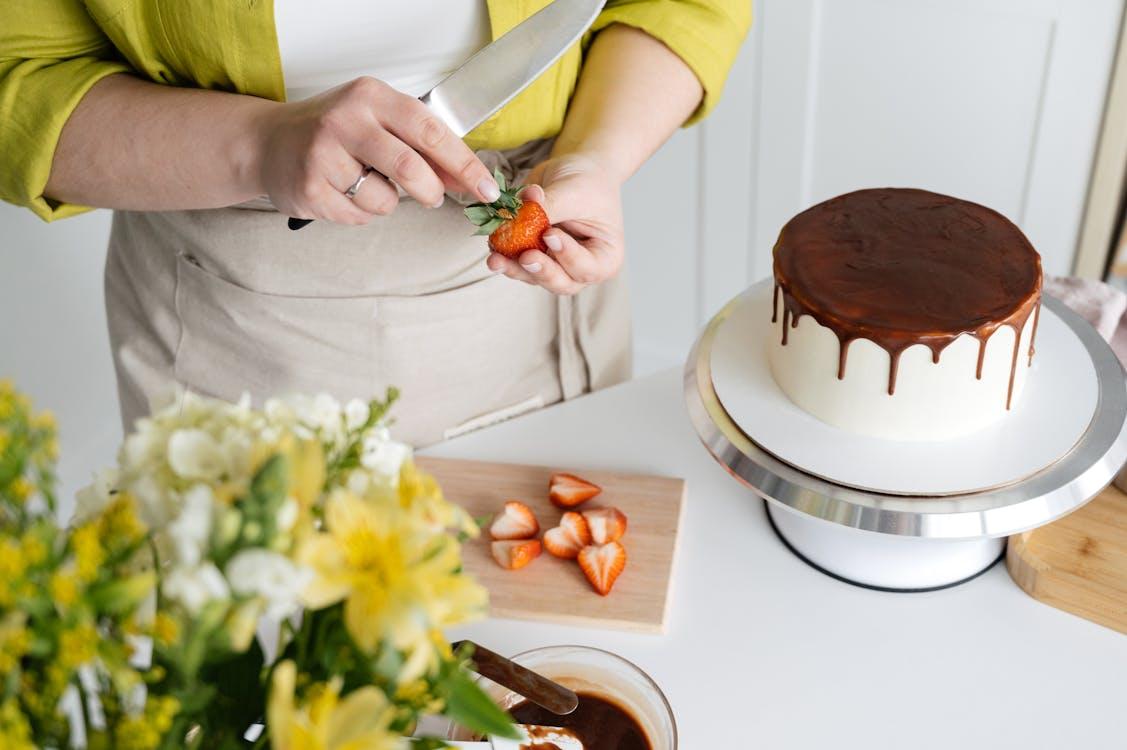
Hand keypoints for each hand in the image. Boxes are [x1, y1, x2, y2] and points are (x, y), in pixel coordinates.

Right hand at [256, 77, 499, 223]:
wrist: (268, 142)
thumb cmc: (333, 131)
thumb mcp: (379, 121)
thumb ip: (423, 146)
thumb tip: (469, 179)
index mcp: (371, 96)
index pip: (431, 131)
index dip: (464, 164)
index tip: (487, 188)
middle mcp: (346, 120)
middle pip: (411, 169)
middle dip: (431, 191)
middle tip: (431, 196)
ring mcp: (324, 156)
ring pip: (386, 200)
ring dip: (388, 202)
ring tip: (366, 183)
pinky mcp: (310, 189)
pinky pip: (359, 216)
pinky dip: (362, 212)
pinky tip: (342, 193)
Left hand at [487, 154, 624, 295]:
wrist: (576, 170)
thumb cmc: (588, 181)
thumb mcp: (574, 191)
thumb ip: (550, 207)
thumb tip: (518, 217)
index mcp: (605, 257)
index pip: (587, 267)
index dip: (568, 256)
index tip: (550, 235)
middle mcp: (582, 268)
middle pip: (561, 282)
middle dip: (541, 272)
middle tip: (526, 257)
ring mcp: (556, 265)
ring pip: (535, 277)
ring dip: (515, 269)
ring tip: (497, 258)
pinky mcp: (535, 256)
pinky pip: (518, 263)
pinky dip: (505, 257)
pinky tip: (493, 247)